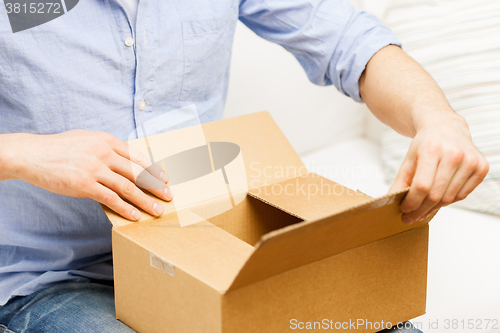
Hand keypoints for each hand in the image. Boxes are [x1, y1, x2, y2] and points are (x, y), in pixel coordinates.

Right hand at [8, 130, 172, 220]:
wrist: (33, 154)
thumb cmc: (60, 148)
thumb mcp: (87, 139)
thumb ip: (107, 148)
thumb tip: (125, 159)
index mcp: (107, 141)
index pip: (137, 156)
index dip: (153, 169)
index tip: (165, 178)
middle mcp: (104, 153)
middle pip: (137, 172)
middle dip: (156, 186)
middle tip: (169, 196)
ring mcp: (95, 169)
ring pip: (128, 187)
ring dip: (145, 200)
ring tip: (157, 210)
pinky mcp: (84, 185)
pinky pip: (110, 198)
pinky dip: (125, 208)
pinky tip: (134, 216)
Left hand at [389, 115, 488, 223]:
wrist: (446, 128)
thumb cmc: (425, 145)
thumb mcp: (408, 160)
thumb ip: (400, 182)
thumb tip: (389, 202)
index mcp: (432, 149)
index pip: (422, 186)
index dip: (412, 202)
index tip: (404, 210)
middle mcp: (454, 154)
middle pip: (436, 195)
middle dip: (421, 210)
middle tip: (410, 217)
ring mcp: (470, 161)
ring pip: (449, 198)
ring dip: (434, 208)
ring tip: (422, 209)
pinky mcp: (481, 167)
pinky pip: (462, 195)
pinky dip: (449, 201)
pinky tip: (439, 198)